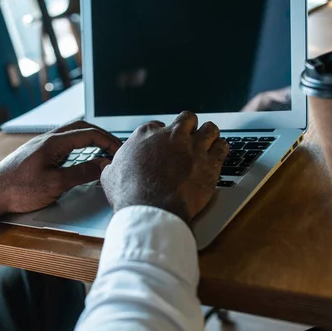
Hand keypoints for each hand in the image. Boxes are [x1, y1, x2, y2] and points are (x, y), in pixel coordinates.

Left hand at [0, 121, 121, 227]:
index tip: (121, 152)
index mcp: (53, 142)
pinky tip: (79, 159)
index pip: (89, 133)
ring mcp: (40, 146)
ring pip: (70, 135)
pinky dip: (77, 148)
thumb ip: (81, 173)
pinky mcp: (35, 155)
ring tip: (101, 153)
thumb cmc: (18, 190)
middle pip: (80, 128)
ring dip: (88, 140)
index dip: (109, 141)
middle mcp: (46, 139)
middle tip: (114, 149)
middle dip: (101, 136)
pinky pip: (61, 144)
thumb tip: (103, 165)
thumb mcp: (55, 184)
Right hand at [101, 112, 228, 223]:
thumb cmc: (130, 195)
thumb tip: (109, 166)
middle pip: (186, 119)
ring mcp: (193, 147)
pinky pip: (223, 146)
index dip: (161, 136)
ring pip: (209, 128)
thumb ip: (112, 166)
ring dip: (208, 134)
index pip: (158, 126)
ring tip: (207, 141)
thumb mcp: (110, 177)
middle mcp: (171, 136)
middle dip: (187, 127)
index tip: (162, 146)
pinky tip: (218, 154)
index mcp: (146, 135)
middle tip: (187, 138)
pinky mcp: (210, 162)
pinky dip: (221, 149)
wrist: (152, 211)